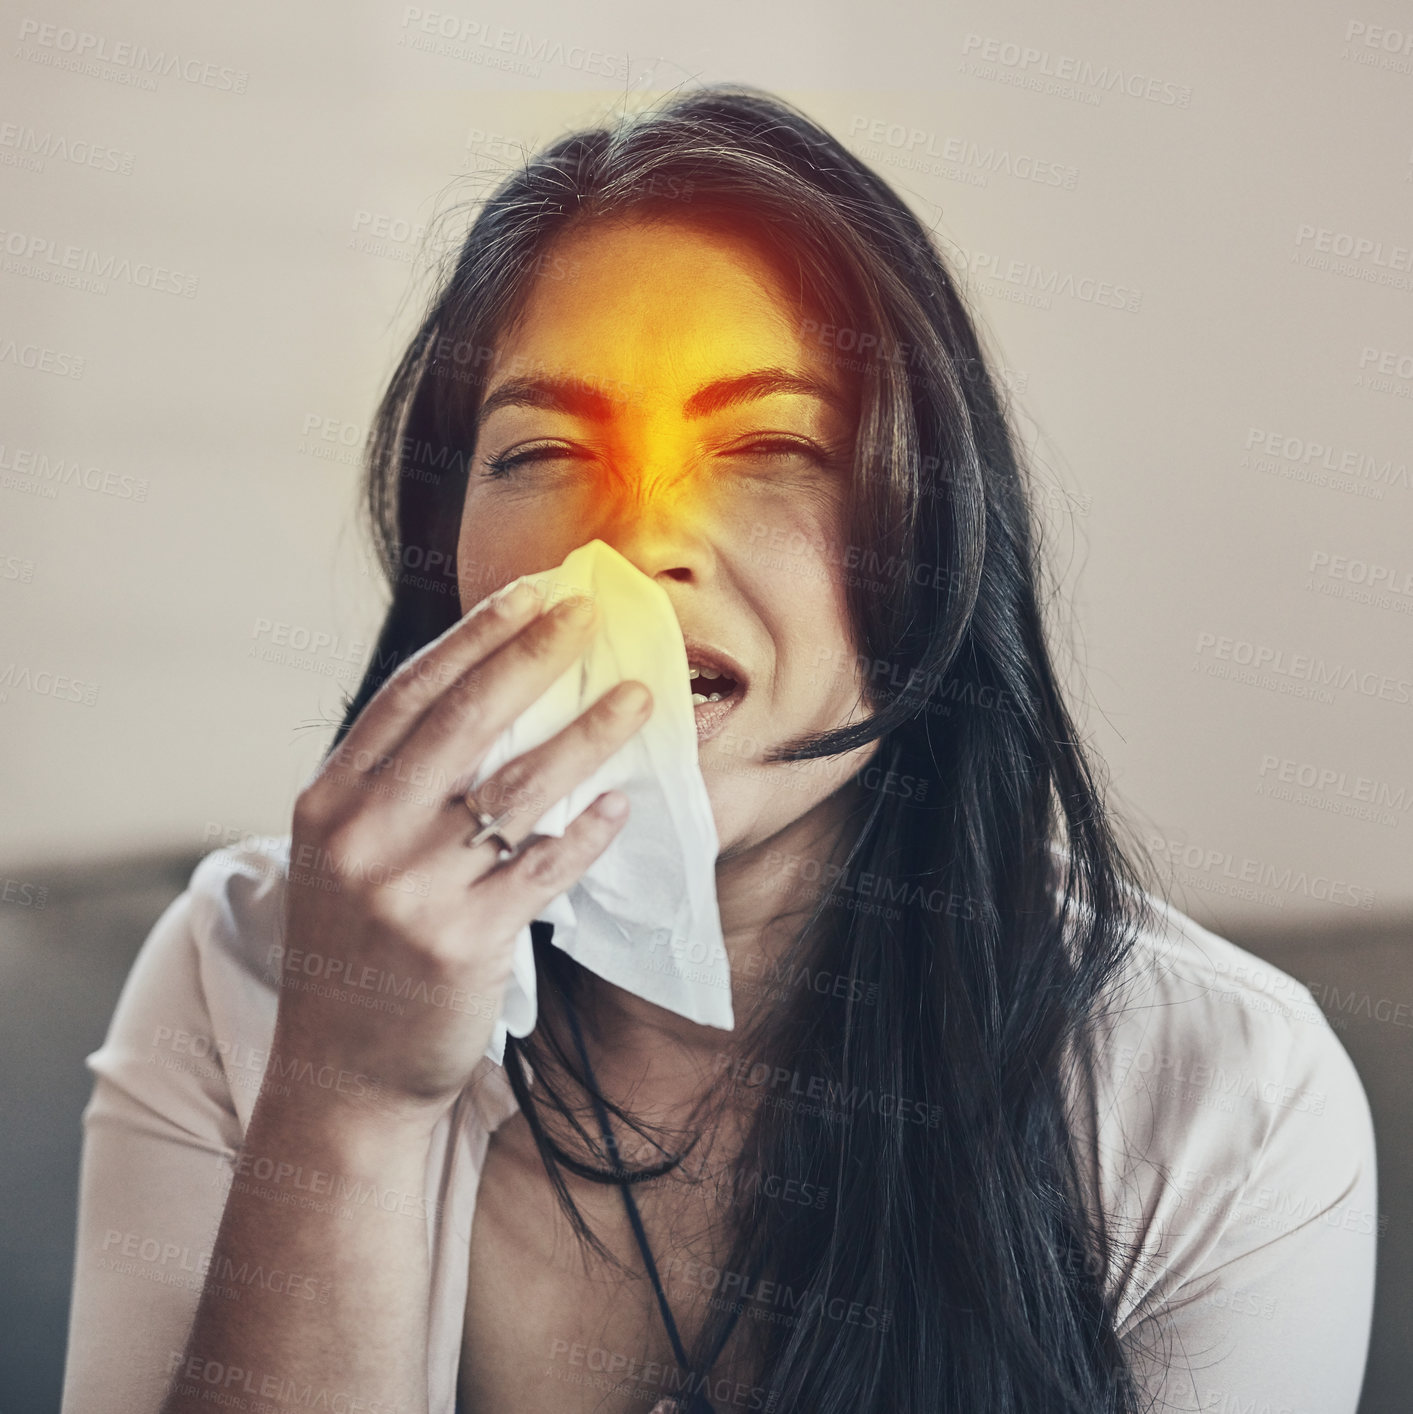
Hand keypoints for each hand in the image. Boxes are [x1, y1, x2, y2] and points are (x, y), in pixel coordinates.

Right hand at [267, 580, 651, 1129]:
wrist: (343, 1075)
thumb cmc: (356, 953)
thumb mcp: (347, 857)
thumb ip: (396, 787)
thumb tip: (495, 705)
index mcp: (328, 802)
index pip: (410, 695)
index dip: (475, 638)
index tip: (530, 595)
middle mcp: (361, 837)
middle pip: (463, 722)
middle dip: (533, 657)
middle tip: (590, 616)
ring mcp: (409, 891)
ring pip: (516, 789)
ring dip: (585, 735)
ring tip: (637, 697)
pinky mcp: (462, 943)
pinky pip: (544, 868)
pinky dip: (588, 832)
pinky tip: (621, 802)